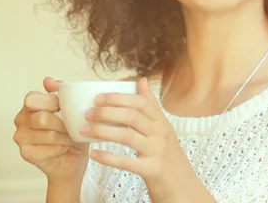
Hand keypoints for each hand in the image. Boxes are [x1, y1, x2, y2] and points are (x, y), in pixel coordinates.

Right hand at [13, 77, 89, 182]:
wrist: (73, 157)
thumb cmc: (72, 130)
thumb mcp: (72, 107)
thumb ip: (61, 91)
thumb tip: (47, 80)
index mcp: (30, 104)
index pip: (33, 99)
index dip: (52, 103)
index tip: (66, 108)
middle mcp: (21, 118)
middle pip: (41, 118)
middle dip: (63, 124)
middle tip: (72, 128)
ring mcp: (21, 136)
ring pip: (48, 135)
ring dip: (65, 137)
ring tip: (70, 138)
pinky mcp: (25, 153)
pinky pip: (47, 149)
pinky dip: (60, 148)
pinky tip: (63, 147)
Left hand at [80, 77, 206, 201]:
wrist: (183, 187)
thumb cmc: (168, 156)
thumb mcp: (163, 128)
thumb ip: (151, 105)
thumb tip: (142, 80)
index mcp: (161, 122)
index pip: (140, 102)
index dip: (118, 98)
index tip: (98, 97)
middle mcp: (161, 134)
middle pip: (132, 116)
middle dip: (107, 112)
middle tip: (88, 112)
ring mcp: (157, 152)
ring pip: (127, 136)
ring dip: (103, 131)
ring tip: (84, 129)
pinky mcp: (152, 170)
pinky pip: (126, 162)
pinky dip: (108, 157)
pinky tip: (94, 154)